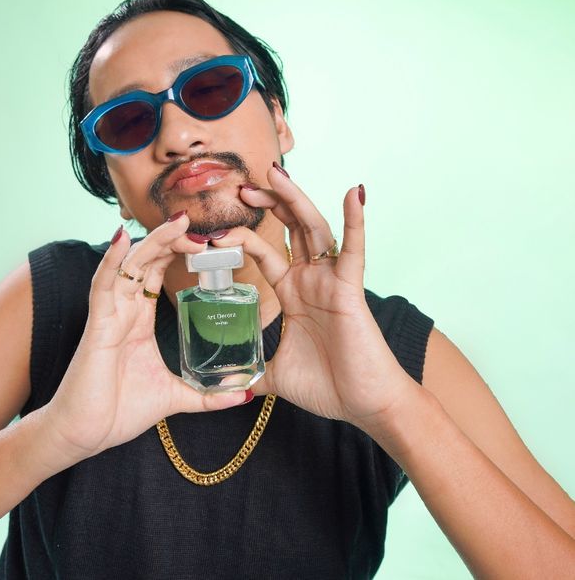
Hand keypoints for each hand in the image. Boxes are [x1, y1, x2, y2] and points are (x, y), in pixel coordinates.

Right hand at [38, 213, 246, 465]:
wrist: (87, 435)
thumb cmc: (119, 410)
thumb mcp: (174, 396)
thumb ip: (206, 394)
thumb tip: (241, 398)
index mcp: (139, 319)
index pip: (158, 272)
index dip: (178, 252)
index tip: (206, 242)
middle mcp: (124, 310)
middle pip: (147, 260)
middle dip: (171, 239)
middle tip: (197, 226)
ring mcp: (110, 314)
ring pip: (129, 265)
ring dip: (152, 242)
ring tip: (176, 223)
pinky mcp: (97, 326)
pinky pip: (103, 286)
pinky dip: (110, 261)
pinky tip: (121, 239)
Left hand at [211, 165, 420, 431]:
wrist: (363, 406)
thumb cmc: (328, 386)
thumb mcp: (278, 375)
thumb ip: (255, 372)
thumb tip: (231, 385)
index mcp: (293, 292)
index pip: (266, 251)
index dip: (244, 237)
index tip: (217, 230)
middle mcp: (311, 279)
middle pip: (289, 228)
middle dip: (267, 204)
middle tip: (243, 187)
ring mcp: (331, 280)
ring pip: (313, 228)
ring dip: (295, 200)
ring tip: (275, 175)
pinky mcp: (350, 288)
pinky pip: (353, 249)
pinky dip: (355, 220)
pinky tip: (353, 193)